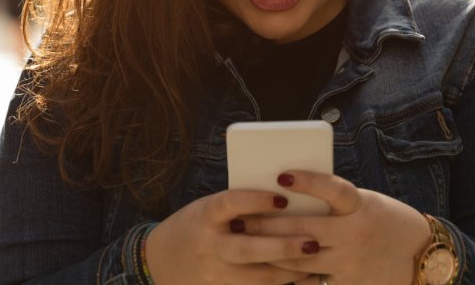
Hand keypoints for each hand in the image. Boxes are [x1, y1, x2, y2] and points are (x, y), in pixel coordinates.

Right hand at [145, 188, 319, 283]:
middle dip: (282, 247)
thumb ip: (237, 206)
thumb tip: (284, 198)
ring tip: (314, 261)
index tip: (283, 198)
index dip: (255, 201)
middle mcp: (208, 245)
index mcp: (204, 215)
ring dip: (288, 271)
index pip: (230, 204)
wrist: (160, 261)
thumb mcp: (208, 207)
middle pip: (248, 249)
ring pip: (256, 277)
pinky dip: (278, 284)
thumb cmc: (195, 224)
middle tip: (312, 241)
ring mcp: (213, 273)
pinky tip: (300, 278)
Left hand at [243, 170, 432, 284]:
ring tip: (246, 243)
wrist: (421, 256)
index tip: (282, 175)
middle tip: (241, 219)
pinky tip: (268, 269)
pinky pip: (311, 282)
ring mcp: (351, 262)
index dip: (308, 182)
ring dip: (270, 250)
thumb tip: (289, 196)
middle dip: (268, 224)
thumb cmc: (385, 220)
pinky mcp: (348, 284)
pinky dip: (290, 276)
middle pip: (303, 227)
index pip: (333, 189)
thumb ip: (333, 202)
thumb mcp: (365, 202)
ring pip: (300, 257)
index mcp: (360, 206)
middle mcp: (355, 234)